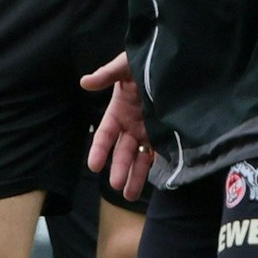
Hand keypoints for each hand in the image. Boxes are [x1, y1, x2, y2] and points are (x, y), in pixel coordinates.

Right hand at [82, 52, 151, 200]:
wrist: (172, 62)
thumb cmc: (145, 61)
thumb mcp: (125, 65)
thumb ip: (107, 74)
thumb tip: (85, 82)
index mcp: (118, 110)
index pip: (104, 134)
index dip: (98, 149)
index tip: (93, 166)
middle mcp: (131, 125)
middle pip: (122, 151)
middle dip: (119, 168)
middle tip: (117, 186)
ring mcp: (148, 131)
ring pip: (139, 158)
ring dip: (135, 176)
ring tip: (131, 196)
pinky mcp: (165, 134)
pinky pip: (160, 153)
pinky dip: (157, 167)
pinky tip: (156, 182)